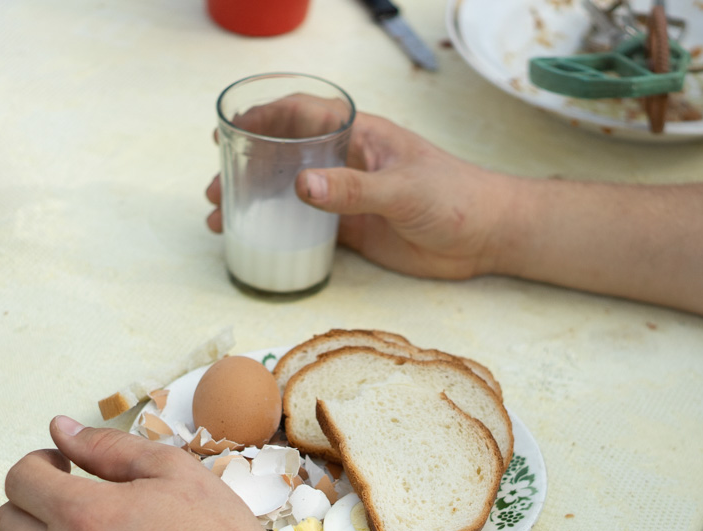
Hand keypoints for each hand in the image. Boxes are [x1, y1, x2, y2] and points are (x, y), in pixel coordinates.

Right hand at [206, 112, 513, 280]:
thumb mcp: (405, 191)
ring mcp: (349, 196)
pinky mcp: (355, 229)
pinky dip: (279, 232)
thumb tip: (301, 187)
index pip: (300, 115)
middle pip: (284, 155)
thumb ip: (354, 189)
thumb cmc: (458, 197)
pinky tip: (257, 243)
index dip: (260, 119)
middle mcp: (348, 161)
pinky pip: (307, 227)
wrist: (488, 236)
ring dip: (255, 204)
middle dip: (245, 169)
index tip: (226, 134)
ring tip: (221, 222)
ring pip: (290, 193)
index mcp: (360, 135)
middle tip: (214, 193)